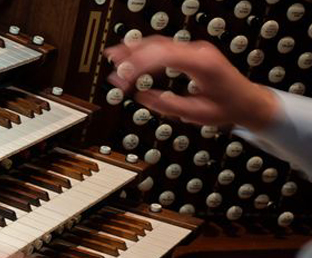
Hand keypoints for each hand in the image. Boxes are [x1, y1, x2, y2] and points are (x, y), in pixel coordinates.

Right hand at [105, 36, 279, 130]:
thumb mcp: (196, 113)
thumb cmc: (228, 107)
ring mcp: (195, 50)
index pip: (162, 56)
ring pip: (160, 42)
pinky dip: (146, 50)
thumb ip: (167, 105)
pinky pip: (165, 47)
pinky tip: (132, 53)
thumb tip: (142, 97)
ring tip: (114, 54)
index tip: (123, 78)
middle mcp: (198, 51)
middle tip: (111, 60)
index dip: (139, 65)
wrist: (248, 100)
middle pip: (158, 44)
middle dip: (132, 53)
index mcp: (201, 64)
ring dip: (136, 48)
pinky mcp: (192, 53)